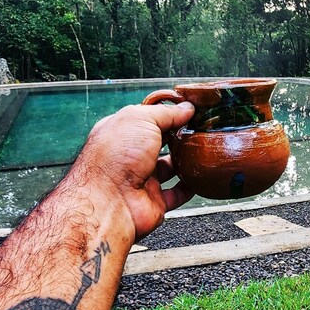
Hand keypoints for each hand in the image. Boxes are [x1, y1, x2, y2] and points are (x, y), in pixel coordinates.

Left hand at [68, 101, 195, 237]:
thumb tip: (186, 109)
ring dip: (185, 160)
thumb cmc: (115, 157)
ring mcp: (142, 179)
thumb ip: (165, 113)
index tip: (188, 111)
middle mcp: (130, 156)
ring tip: (201, 150)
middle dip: (178, 136)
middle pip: (160, 143)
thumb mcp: (141, 120)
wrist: (109, 200)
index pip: (148, 119)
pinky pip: (177, 193)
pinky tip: (198, 177)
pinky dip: (189, 186)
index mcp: (122, 133)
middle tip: (198, 130)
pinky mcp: (154, 200)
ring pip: (169, 167)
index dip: (167, 114)